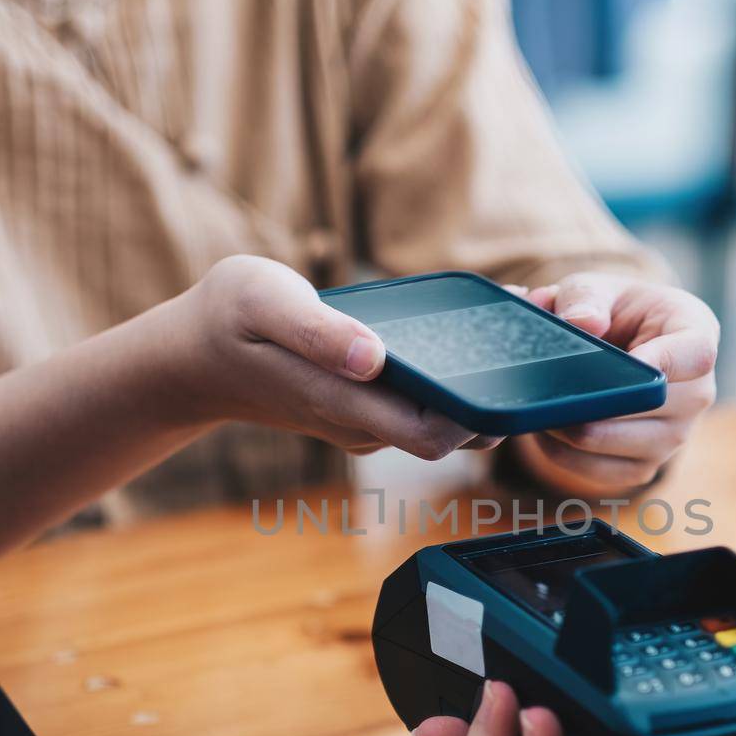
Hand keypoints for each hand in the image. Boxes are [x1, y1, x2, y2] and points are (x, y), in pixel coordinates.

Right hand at [165, 255, 495, 458]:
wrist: (192, 357)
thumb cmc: (226, 320)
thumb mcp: (260, 302)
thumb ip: (317, 331)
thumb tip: (373, 357)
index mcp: (343, 404)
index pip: (435, 434)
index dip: (483, 411)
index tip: (520, 368)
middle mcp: (364, 425)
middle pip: (456, 432)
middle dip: (503, 394)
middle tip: (543, 335)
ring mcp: (368, 421)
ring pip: (446, 418)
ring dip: (487, 384)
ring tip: (524, 323)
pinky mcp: (369, 406)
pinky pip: (428, 402)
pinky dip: (460, 375)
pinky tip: (483, 329)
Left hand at [506, 274, 718, 492]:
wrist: (621, 351)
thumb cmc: (615, 313)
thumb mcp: (598, 288)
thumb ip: (584, 296)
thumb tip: (582, 324)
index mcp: (697, 336)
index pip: (696, 355)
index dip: (663, 360)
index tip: (629, 357)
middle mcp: (697, 393)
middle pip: (640, 406)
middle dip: (584, 391)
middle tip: (545, 377)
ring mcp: (675, 437)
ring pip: (604, 440)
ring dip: (562, 423)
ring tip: (543, 399)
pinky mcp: (645, 467)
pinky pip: (593, 470)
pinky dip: (560, 451)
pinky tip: (549, 426)